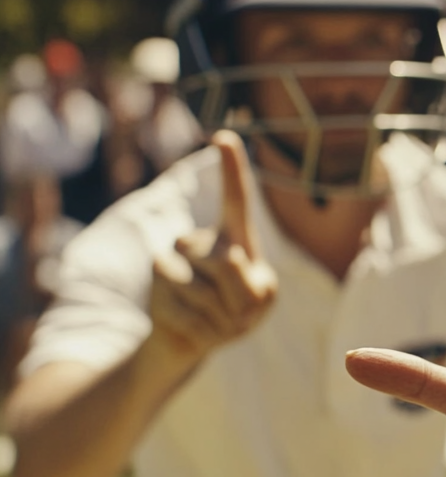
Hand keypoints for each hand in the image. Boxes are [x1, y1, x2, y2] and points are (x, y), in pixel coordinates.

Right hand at [147, 131, 276, 363]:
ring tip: (219, 320)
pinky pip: (188, 311)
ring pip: (204, 287)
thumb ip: (252, 283)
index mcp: (233, 236)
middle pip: (227, 262)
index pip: (235, 199)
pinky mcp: (156, 283)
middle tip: (240, 313)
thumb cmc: (236, 313)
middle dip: (241, 296)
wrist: (192, 339)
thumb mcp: (259, 300)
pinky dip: (204, 331)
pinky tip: (201, 330)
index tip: (225, 137)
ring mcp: (172, 259)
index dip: (231, 169)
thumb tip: (229, 258)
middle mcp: (198, 239)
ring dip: (223, 317)